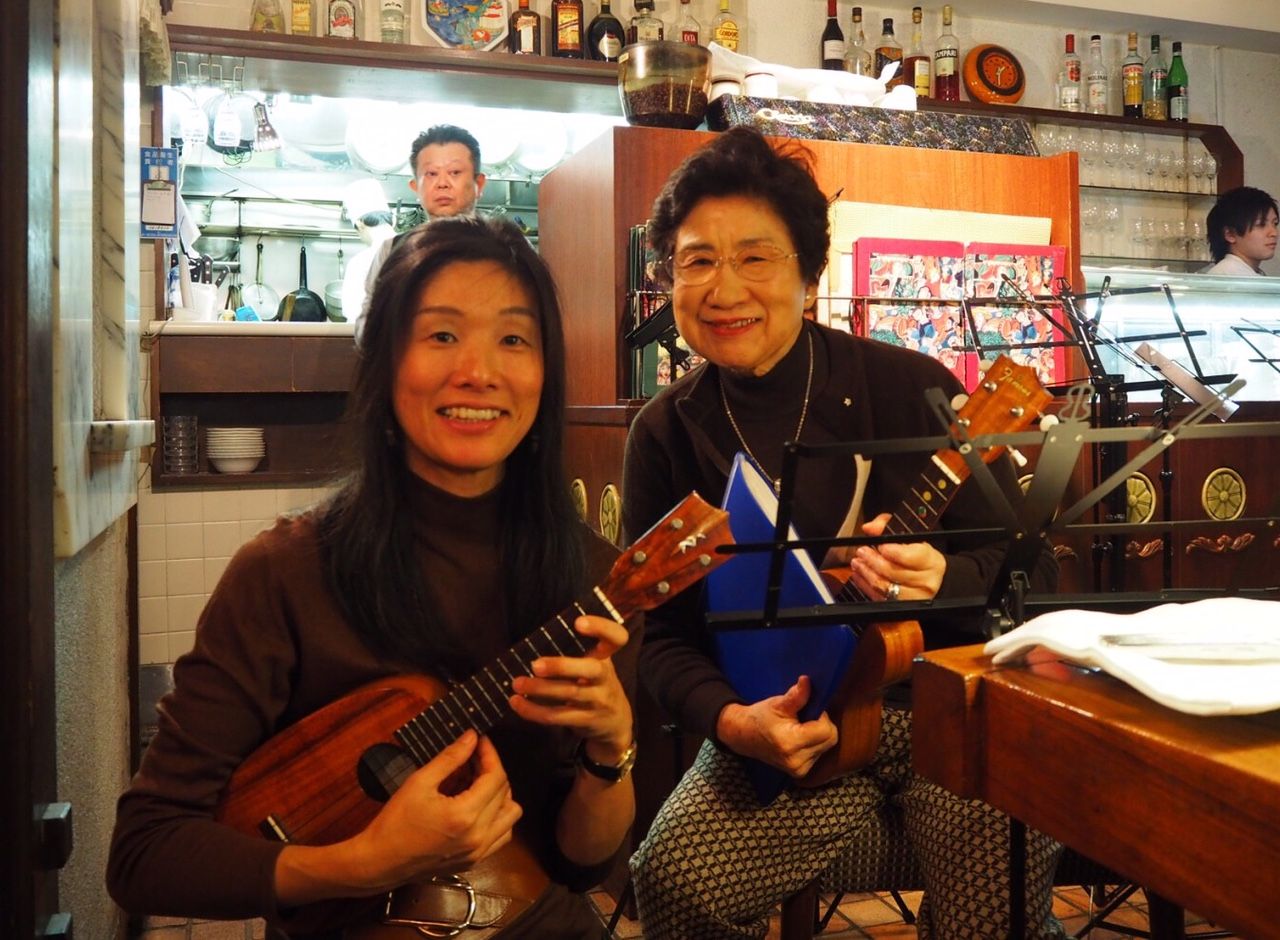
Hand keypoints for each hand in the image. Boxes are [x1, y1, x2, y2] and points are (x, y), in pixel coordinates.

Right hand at [349, 731, 522, 889]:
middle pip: (505, 793)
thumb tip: (472, 737)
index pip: (495, 777)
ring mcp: (479, 852)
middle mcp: (479, 836)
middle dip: (492, 770)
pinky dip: (498, 817)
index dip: (490, 754)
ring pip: (511, 815)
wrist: (380, 862)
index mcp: (465, 815)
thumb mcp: (419, 783)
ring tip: (478, 783)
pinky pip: (502, 835)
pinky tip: (479, 807)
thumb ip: (450, 758)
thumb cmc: (395, 821)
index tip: (480, 741)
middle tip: (474, 758)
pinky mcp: (475, 861)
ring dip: (500, 795)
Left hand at [509, 615, 633, 761]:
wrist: (616, 723)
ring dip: (540, 689)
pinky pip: (558, 716)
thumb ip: (577, 650)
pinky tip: (516, 702)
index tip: (578, 622)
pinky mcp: (586, 720)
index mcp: (607, 656)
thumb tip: (533, 640)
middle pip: (591, 669)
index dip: (601, 627)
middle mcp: (606, 677)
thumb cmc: (596, 683)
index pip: (617, 637)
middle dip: (562, 666)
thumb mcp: (595, 663)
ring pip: (570, 694)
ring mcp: (599, 700)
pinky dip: (533, 710)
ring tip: (517, 683)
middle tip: (535, 665)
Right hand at [715, 676, 837, 777]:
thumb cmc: (760, 717)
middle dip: (822, 724)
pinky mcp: (800, 772)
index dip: (821, 716)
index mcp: (790, 743)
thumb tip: (807, 681)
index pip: (826, 730)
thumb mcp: (777, 704)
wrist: (745, 737)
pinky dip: (814, 743)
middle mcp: (797, 761)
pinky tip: (800, 737)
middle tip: (805, 717)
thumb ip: (796, 695)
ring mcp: (799, 769)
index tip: (808, 709)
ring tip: (800, 727)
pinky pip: (819, 753)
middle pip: (830, 739)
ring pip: (827, 746)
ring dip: (819, 734)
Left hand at [845, 512, 945, 601]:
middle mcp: (926, 581)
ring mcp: (914, 597)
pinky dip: (865, 586)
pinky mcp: (902, 606)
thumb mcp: (907, 535)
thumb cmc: (917, 554)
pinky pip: (880, 598)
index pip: (910, 557)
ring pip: (885, 586)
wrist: (930, 576)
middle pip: (894, 572)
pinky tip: (859, 575)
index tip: (881, 545)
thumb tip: (870, 528)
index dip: (892, 551)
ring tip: (858, 563)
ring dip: (866, 573)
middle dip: (873, 561)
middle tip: (862, 552)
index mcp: (930, 561)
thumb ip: (887, 526)